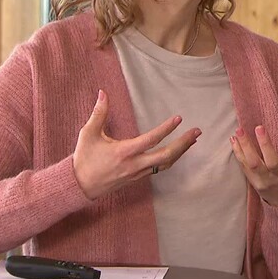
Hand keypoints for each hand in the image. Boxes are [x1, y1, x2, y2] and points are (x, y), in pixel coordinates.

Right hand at [73, 90, 200, 199]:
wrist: (80, 186)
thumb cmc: (84, 158)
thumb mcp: (88, 134)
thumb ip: (99, 113)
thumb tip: (103, 93)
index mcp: (123, 152)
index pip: (150, 140)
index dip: (166, 129)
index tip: (179, 119)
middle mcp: (134, 164)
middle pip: (166, 156)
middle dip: (183, 144)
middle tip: (197, 132)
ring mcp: (137, 173)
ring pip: (165, 164)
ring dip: (181, 151)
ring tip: (193, 140)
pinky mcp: (137, 177)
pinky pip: (159, 168)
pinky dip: (171, 158)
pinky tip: (178, 151)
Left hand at [230, 118, 277, 206]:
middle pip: (272, 162)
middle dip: (265, 145)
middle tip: (259, 127)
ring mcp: (266, 180)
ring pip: (253, 164)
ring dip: (245, 147)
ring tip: (239, 130)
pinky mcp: (254, 181)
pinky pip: (244, 166)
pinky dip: (238, 152)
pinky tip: (234, 138)